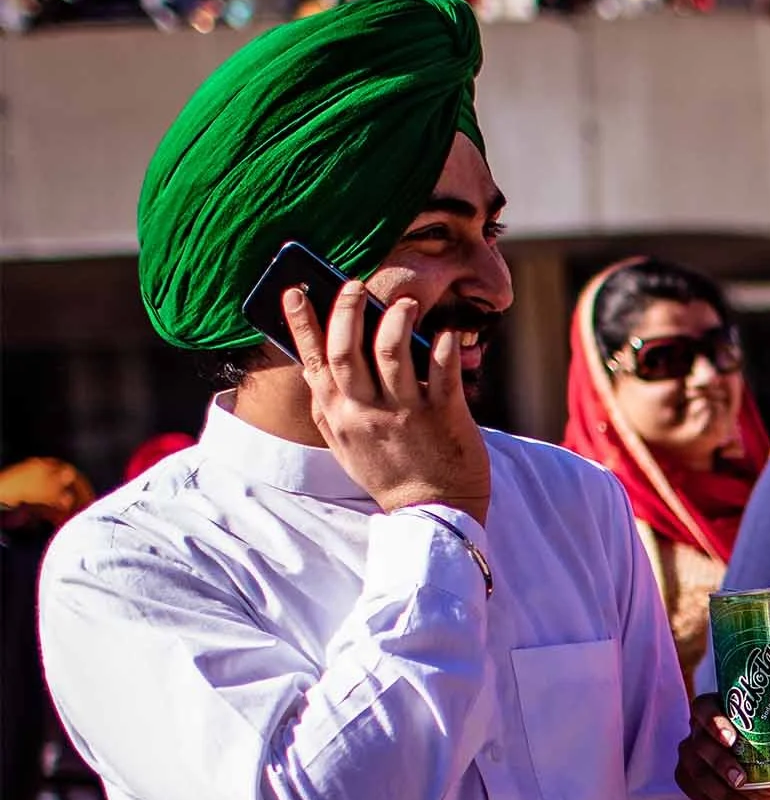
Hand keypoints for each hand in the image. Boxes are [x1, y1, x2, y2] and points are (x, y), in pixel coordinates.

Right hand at [280, 282, 490, 522]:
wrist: (431, 514)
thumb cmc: (389, 474)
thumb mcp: (344, 444)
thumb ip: (329, 406)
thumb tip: (314, 365)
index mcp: (337, 414)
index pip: (312, 360)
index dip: (301, 322)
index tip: (294, 289)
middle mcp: (365, 411)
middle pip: (346, 347)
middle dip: (346, 309)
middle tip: (353, 285)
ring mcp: (404, 413)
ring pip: (390, 351)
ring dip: (394, 319)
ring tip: (403, 304)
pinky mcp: (443, 417)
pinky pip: (441, 373)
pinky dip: (442, 347)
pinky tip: (444, 333)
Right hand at [676, 701, 769, 799]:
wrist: (767, 786)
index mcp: (718, 710)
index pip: (704, 707)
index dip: (713, 722)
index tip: (732, 739)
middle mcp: (698, 731)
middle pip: (700, 745)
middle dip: (721, 764)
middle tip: (742, 780)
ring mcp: (690, 757)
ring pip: (700, 775)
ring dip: (726, 796)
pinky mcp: (688, 780)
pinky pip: (698, 794)